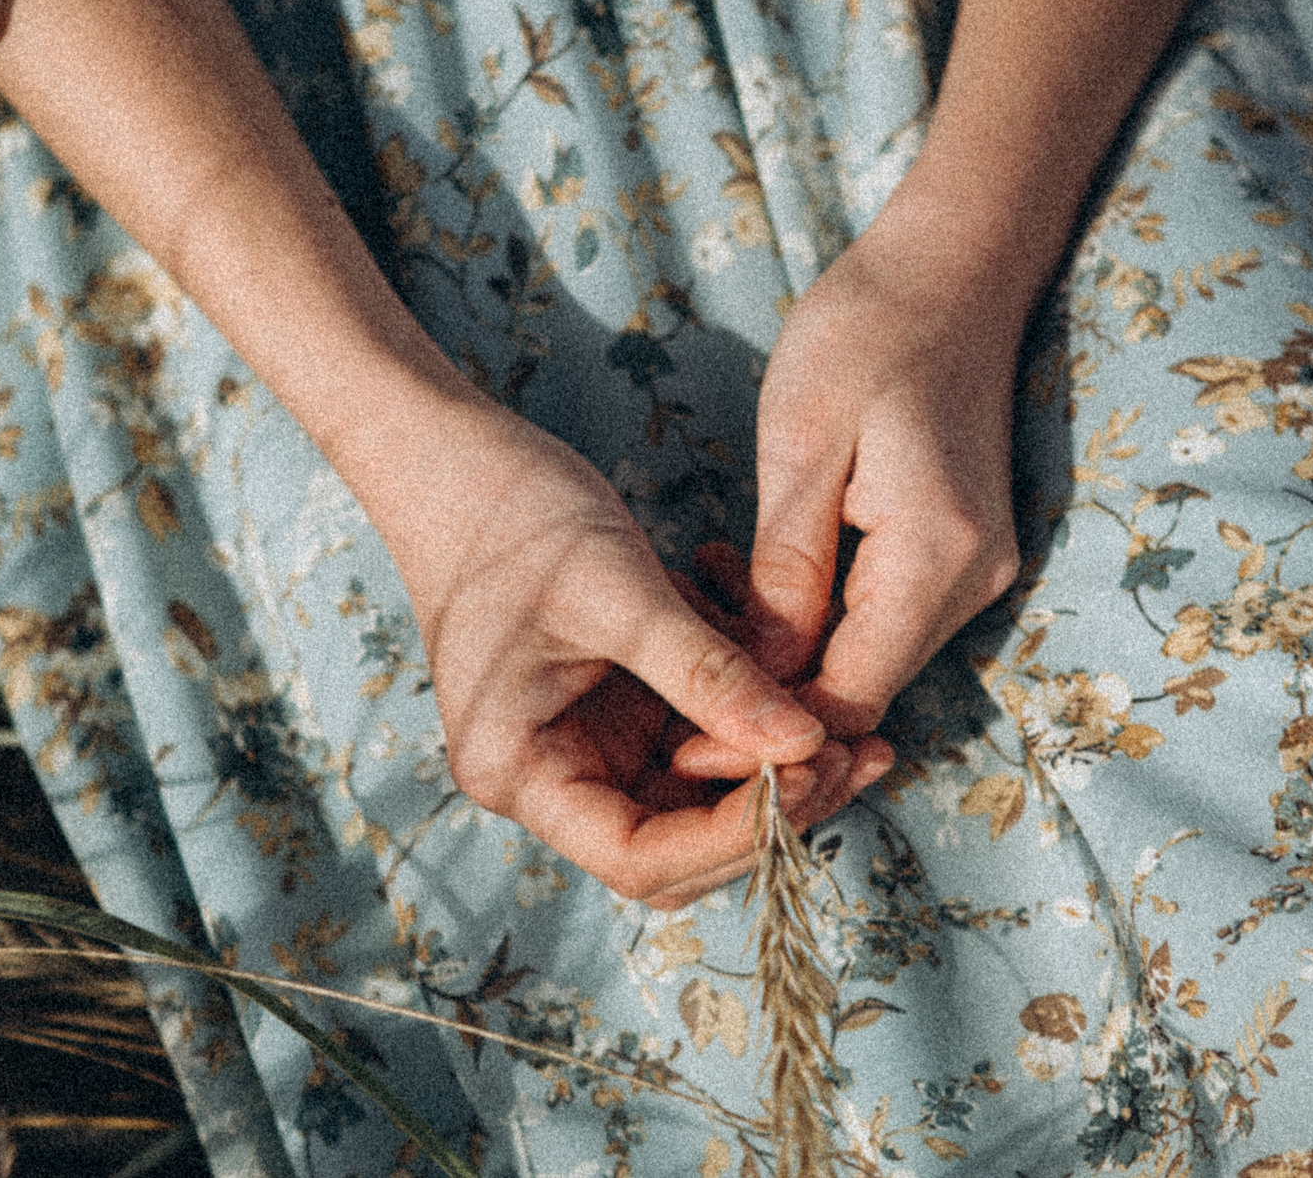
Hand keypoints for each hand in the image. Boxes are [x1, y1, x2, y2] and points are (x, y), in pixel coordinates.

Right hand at [359, 401, 887, 908]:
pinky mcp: (616, 704)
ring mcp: (585, 742)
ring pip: (700, 797)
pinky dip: (753, 715)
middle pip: (678, 844)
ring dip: (776, 768)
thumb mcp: (619, 595)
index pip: (639, 858)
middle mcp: (551, 775)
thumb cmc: (509, 519)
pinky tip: (800, 672)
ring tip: (857, 730)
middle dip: (768, 812)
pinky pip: (699, 735)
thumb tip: (804, 746)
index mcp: (521, 770)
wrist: (455, 455)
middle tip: (856, 756)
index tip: (808, 776)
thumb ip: (709, 676)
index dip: (731, 838)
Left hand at [676, 224, 1028, 773]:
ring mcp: (972, 572)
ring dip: (775, 656)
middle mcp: (971, 583)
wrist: (951, 268)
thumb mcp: (801, 445)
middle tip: (662, 686)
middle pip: (859, 695)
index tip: (682, 743)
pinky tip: (738, 577)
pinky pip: (874, 621)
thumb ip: (785, 567)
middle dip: (761, 701)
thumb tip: (761, 672)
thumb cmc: (865, 334)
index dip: (766, 736)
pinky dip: (805, 620)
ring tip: (688, 605)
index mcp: (936, 558)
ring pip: (862, 662)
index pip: (849, 700)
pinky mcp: (954, 555)